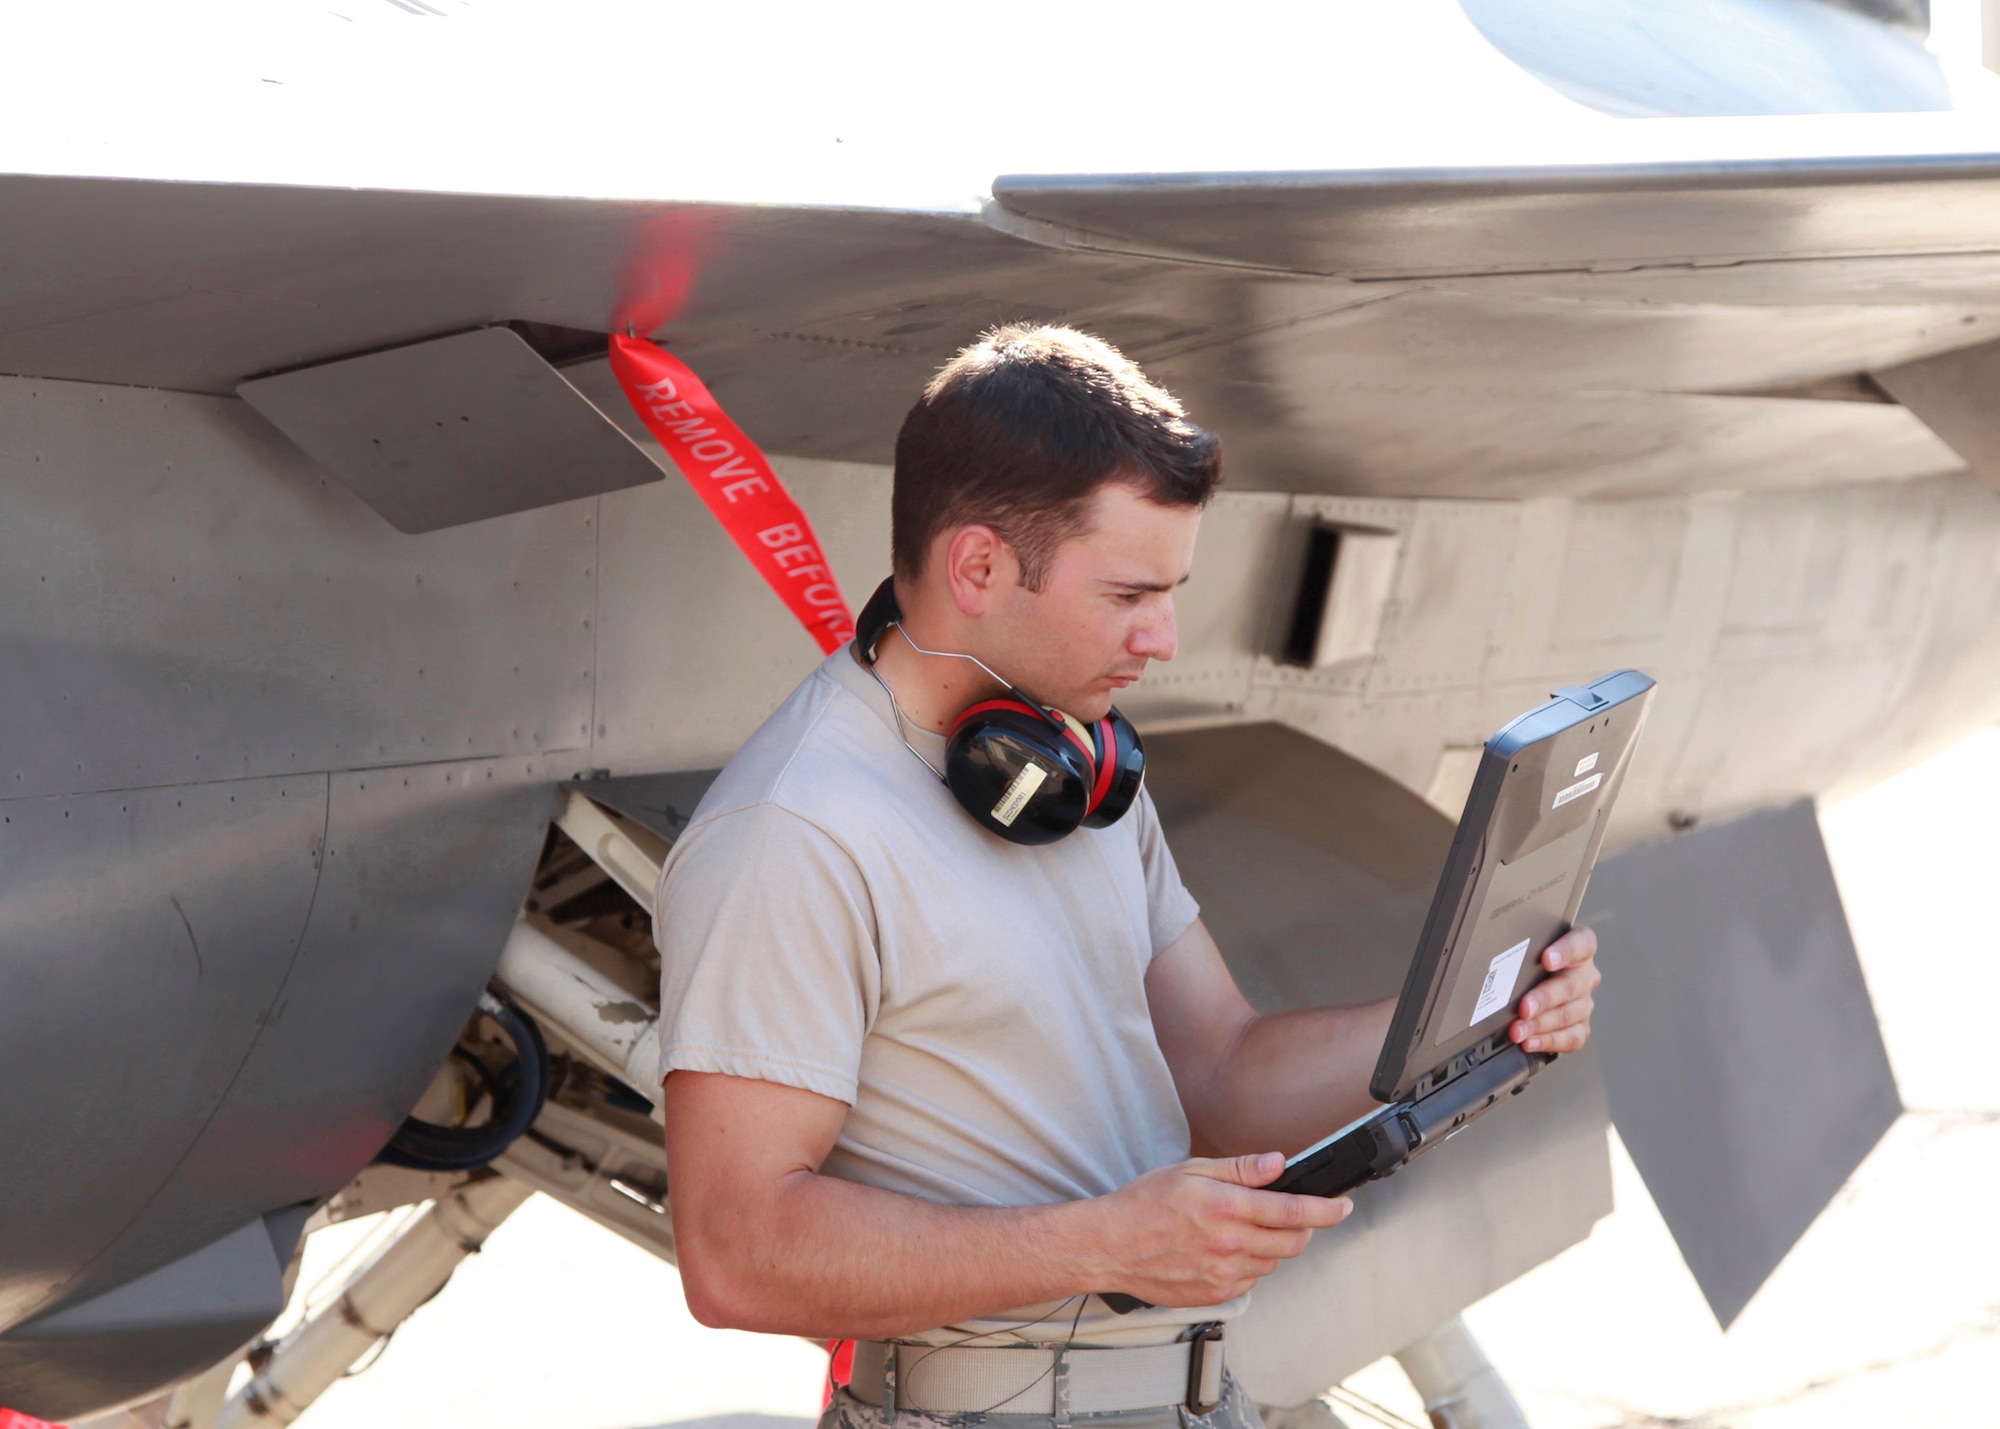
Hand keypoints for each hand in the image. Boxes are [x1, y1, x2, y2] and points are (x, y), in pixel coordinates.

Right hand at [1090, 1152, 1351, 1306]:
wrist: (1111, 1247)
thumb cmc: (1145, 1204)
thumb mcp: (1191, 1170)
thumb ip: (1240, 1169)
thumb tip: (1278, 1164)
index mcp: (1226, 1208)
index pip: (1293, 1211)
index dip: (1327, 1210)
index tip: (1343, 1206)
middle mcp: (1230, 1245)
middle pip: (1293, 1241)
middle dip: (1301, 1227)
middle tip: (1286, 1213)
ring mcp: (1224, 1274)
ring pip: (1273, 1261)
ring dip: (1271, 1245)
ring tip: (1240, 1229)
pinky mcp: (1216, 1295)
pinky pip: (1251, 1280)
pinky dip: (1249, 1264)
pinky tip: (1223, 1250)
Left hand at [1510, 925, 1599, 1053]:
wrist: (1529, 979)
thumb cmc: (1527, 960)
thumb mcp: (1525, 948)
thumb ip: (1520, 949)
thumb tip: (1493, 955)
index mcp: (1579, 949)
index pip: (1581, 943)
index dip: (1566, 951)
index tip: (1546, 959)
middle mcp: (1584, 975)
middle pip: (1571, 986)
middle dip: (1544, 998)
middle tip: (1524, 1007)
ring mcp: (1583, 1002)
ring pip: (1568, 1015)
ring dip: (1539, 1024)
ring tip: (1517, 1029)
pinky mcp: (1580, 1026)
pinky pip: (1570, 1038)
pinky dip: (1547, 1042)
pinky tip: (1529, 1042)